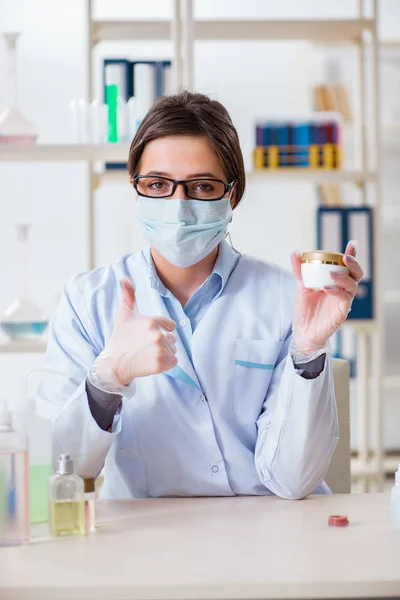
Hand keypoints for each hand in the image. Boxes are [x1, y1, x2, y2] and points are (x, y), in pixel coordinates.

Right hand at [95, 278, 177, 386]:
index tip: (148, 335)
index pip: (170, 326)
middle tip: (146, 346)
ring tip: (148, 354)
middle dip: (162, 342)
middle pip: (172, 338)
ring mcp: (159, 350)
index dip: (161, 330)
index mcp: (152, 321)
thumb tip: (125, 278)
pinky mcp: (160, 365)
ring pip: (173, 350)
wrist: (113, 364)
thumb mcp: (124, 315)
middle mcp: (158, 335)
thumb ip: (128, 296)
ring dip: (164, 352)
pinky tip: (153, 362)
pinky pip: (174, 362)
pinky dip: (166, 363)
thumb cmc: (120, 338)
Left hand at [291, 241, 363, 357]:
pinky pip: (345, 299)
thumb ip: (300, 270)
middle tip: (345, 257)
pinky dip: (337, 291)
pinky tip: (327, 288)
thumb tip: (295, 252)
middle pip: (356, 274)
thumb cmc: (305, 310)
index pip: (347, 267)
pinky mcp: (342, 312)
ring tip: (332, 274)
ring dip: (344, 277)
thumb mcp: (301, 287)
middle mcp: (343, 290)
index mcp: (336, 282)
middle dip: (353, 264)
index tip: (352, 244)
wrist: (302, 331)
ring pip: (353, 286)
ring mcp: (343, 301)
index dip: (352, 255)